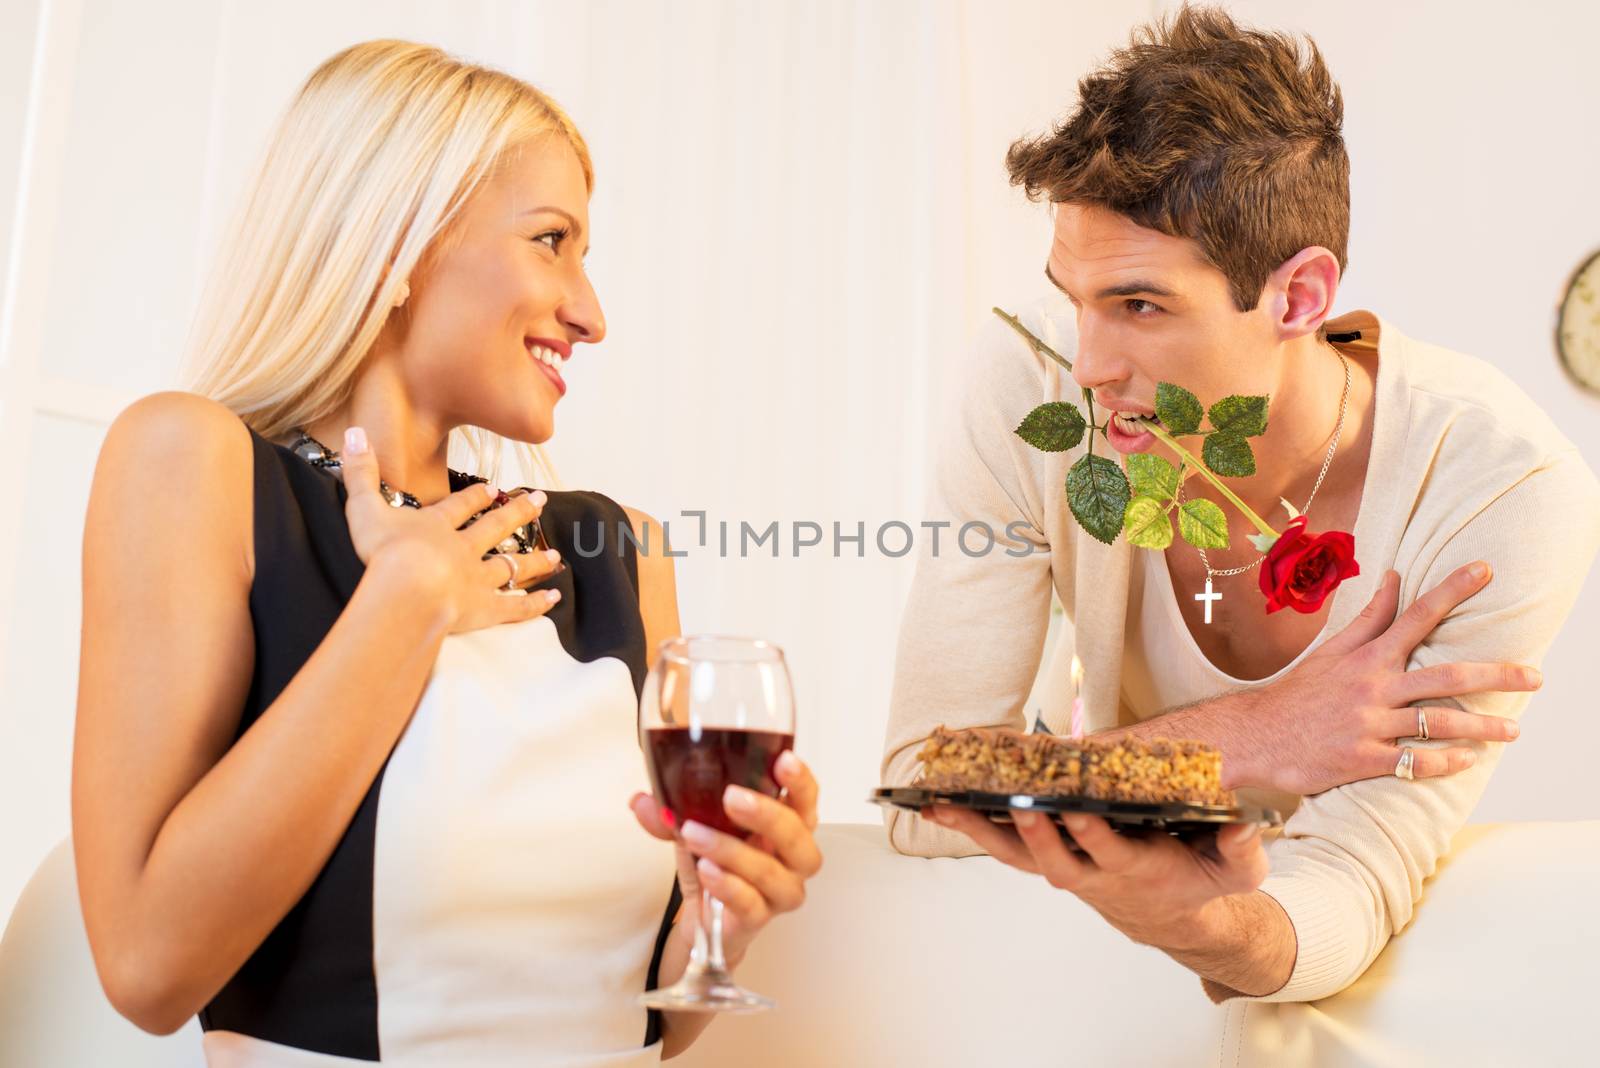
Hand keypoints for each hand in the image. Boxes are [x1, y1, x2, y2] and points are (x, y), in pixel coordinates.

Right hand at [338, 426, 562, 632]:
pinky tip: (554, 597)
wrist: (409, 589)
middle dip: (518, 514)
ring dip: (535, 560)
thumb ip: (360, 473)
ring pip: (512, 566)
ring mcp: (478, 578)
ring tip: (556, 555)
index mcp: (437, 526)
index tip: (494, 488)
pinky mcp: (485, 608)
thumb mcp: (364, 507)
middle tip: (541, 502)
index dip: (476, 497)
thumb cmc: (384, 552)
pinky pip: (516, 606)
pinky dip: (536, 603)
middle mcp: (463, 549)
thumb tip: (353, 433)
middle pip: (496, 528)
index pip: (460, 507)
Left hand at [630, 751, 822, 962]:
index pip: (807, 799)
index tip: (784, 761)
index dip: (800, 780)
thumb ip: (673, 813)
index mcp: (788, 825)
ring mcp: (780, 892)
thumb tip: (642, 802)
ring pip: (771, 872)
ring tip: (695, 836)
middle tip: (732, 797)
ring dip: (732, 851)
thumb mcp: (695, 828)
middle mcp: (793, 858)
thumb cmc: (715, 863)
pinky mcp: (759, 920)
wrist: (705, 920)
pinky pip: (751, 905)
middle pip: (797, 836)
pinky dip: (728, 886)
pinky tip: (707, 872)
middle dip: (766, 814)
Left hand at [926, 805, 1265, 942]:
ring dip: (977, 830)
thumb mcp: (1235, 870)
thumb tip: (1243, 824)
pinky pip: (1002, 845)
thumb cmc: (1198, 879)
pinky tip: (939, 805)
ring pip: (1014, 854)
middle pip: (1051, 858)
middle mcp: (1091, 873)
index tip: (1078, 808)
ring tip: (939, 804)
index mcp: (1135, 869)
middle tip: (1007, 805)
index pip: (1109, 852)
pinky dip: (971, 825)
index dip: (1092, 832)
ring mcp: (1063, 867)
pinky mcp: (1045, 858)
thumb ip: (1242, 849)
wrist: (1169, 914)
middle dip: (1029, 833)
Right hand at [1235, 562, 1535, 794]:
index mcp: (1367, 657)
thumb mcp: (1331, 650)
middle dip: (1498, 675)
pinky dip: (1446, 762)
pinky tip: (1468, 760)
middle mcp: (1372, 687)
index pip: (1416, 615)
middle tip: (1536, 676)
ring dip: (1483, 727)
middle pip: (1447, 676)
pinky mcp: (1362, 759)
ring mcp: (1368, 724)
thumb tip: (1394, 577)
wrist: (1255, 736)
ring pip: (1439, 723)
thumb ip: (1369, 617)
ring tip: (1513, 730)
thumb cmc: (1298, 692)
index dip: (1452, 590)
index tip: (1485, 570)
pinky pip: (1415, 762)